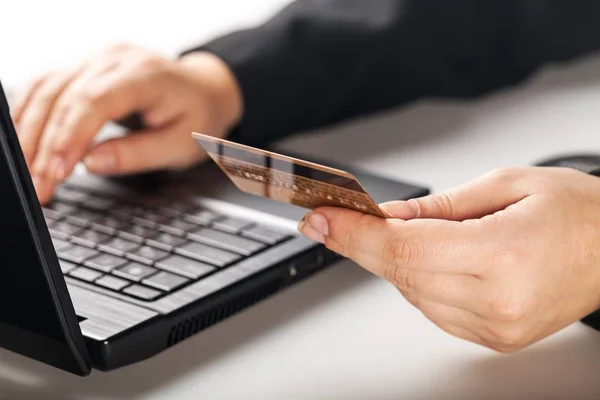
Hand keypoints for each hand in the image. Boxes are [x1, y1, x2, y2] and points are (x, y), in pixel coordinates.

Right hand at [10, 44, 242, 203]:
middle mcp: (115, 60)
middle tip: (39, 186)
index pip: (95, 100)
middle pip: (64, 96)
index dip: (70, 137)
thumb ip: (138, 154)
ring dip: (30, 132)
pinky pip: (47, 86)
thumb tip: (91, 164)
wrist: (204, 90)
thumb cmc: (197, 118)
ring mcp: (97, 60)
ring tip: (28, 171)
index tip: (57, 171)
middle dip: (45, 145)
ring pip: (47, 89)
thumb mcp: (181, 145)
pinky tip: (25, 141)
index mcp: (145, 75)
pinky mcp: (85, 69)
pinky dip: (31, 114)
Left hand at [298, 167, 599, 352]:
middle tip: (333, 220)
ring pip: (411, 293)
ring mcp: (496, 326)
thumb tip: (390, 216)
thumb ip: (438, 205)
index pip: (404, 248)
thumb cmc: (577, 213)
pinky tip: (432, 258)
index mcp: (503, 254)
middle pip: (399, 272)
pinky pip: (432, 308)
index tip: (321, 219)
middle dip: (362, 244)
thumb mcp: (506, 185)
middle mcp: (498, 300)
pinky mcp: (494, 337)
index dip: (354, 233)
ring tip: (403, 231)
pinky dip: (418, 281)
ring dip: (394, 261)